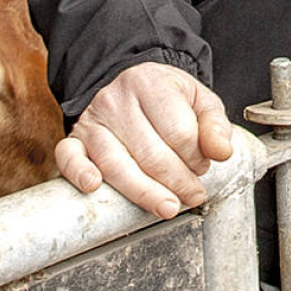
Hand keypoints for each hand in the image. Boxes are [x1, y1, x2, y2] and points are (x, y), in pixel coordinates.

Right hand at [54, 62, 233, 218]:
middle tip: (192, 194)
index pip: (178, 132)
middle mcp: (117, 101)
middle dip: (177, 181)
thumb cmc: (167, 97)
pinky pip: (68, 157)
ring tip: (168, 207)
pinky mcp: (75, 138)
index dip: (196, 157)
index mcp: (151, 84)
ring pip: (116, 164)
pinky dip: (78, 173)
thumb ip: (215, 125)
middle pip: (150, 153)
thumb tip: (222, 152)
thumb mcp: (199, 100)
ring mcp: (93, 121)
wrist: (130, 83)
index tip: (203, 165)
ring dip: (145, 192)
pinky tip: (94, 186)